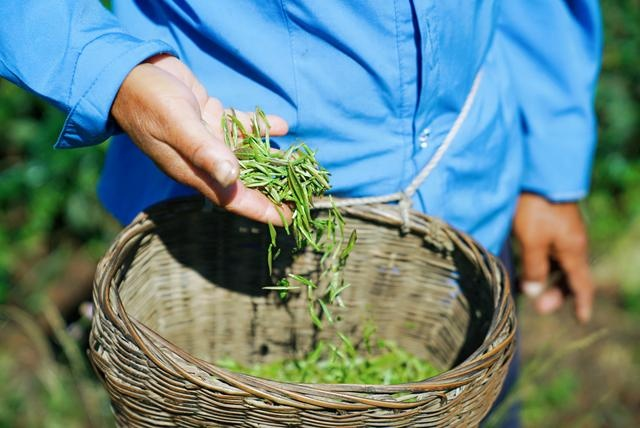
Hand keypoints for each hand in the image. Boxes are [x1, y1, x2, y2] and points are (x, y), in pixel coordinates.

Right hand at [111, 54, 290, 224]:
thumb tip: (232, 177)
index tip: (288, 219)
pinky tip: (282, 125)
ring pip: (246, 154)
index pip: (233, 199)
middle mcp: (203, 160)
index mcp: (193, 170)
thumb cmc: (148, 102)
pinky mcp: (209, 118)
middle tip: (303, 194)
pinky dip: (259, 127)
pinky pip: (240, 127)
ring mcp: (208, 139)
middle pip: (244, 181)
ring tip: (299, 162)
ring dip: (270, 158)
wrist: (127, 73)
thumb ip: (203, 150)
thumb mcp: (177, 126)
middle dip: (273, 189)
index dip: (262, 210)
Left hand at [513, 193, 593, 322]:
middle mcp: (573, 243)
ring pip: (560, 263)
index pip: (581, 284)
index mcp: (573, 251)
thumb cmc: (535, 209)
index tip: (581, 319)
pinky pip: (553, 250)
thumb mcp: (531, 242)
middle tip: (539, 307)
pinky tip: (526, 264)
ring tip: (527, 287)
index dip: (581, 303)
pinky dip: (543, 263)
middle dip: (557, 293)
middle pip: (570, 276)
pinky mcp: (554, 222)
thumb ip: (534, 268)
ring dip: (547, 278)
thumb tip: (533, 292)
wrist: (539, 173)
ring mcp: (565, 231)